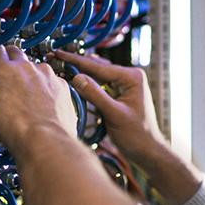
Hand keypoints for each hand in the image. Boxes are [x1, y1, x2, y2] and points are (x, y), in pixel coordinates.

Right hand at [0, 46, 76, 156]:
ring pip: (38, 69)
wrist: (44, 139)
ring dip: (34, 77)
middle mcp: (27, 67)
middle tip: (12, 74)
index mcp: (4, 69)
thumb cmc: (16, 128)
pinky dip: (50, 88)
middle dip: (15, 61)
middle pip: (19, 54)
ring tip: (31, 96)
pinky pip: (54, 81)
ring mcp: (47, 75)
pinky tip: (47, 103)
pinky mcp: (62, 85)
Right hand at [50, 50, 168, 168]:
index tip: (60, 54)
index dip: (76, 61)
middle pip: (98, 68)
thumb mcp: (114, 114)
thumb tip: (76, 78)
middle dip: (77, 65)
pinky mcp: (120, 94)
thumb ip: (95, 95)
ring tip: (61, 67)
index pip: (99, 67)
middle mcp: (130, 77)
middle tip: (56, 58)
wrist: (148, 151)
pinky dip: (88, 85)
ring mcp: (125, 85)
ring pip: (98, 76)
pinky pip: (101, 86)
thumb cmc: (137, 135)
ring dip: (81, 74)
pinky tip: (75, 82)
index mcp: (132, 77)